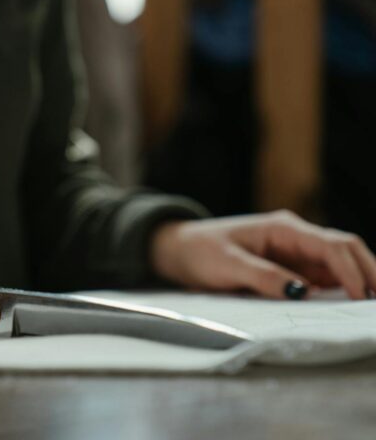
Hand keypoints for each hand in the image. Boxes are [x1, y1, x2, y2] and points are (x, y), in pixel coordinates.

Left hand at [151, 210, 375, 299]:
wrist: (178, 250)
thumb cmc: (200, 251)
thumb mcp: (227, 265)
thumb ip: (263, 276)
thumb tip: (301, 291)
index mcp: (283, 228)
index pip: (330, 244)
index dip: (351, 269)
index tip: (360, 295)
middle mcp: (295, 237)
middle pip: (345, 249)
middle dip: (369, 271)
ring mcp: (295, 253)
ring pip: (340, 264)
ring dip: (359, 280)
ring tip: (371, 306)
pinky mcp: (290, 269)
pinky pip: (323, 278)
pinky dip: (340, 289)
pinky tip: (350, 306)